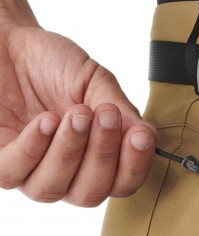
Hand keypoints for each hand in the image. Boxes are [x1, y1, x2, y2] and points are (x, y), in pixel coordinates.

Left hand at [0, 21, 159, 206]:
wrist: (8, 41)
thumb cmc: (52, 65)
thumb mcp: (97, 83)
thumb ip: (123, 112)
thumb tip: (148, 137)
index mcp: (96, 161)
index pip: (121, 184)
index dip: (134, 167)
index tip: (140, 137)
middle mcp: (66, 175)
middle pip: (89, 194)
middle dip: (103, 156)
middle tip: (106, 116)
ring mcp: (31, 172)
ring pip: (53, 188)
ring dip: (69, 152)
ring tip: (76, 114)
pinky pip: (14, 173)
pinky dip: (34, 148)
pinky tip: (47, 121)